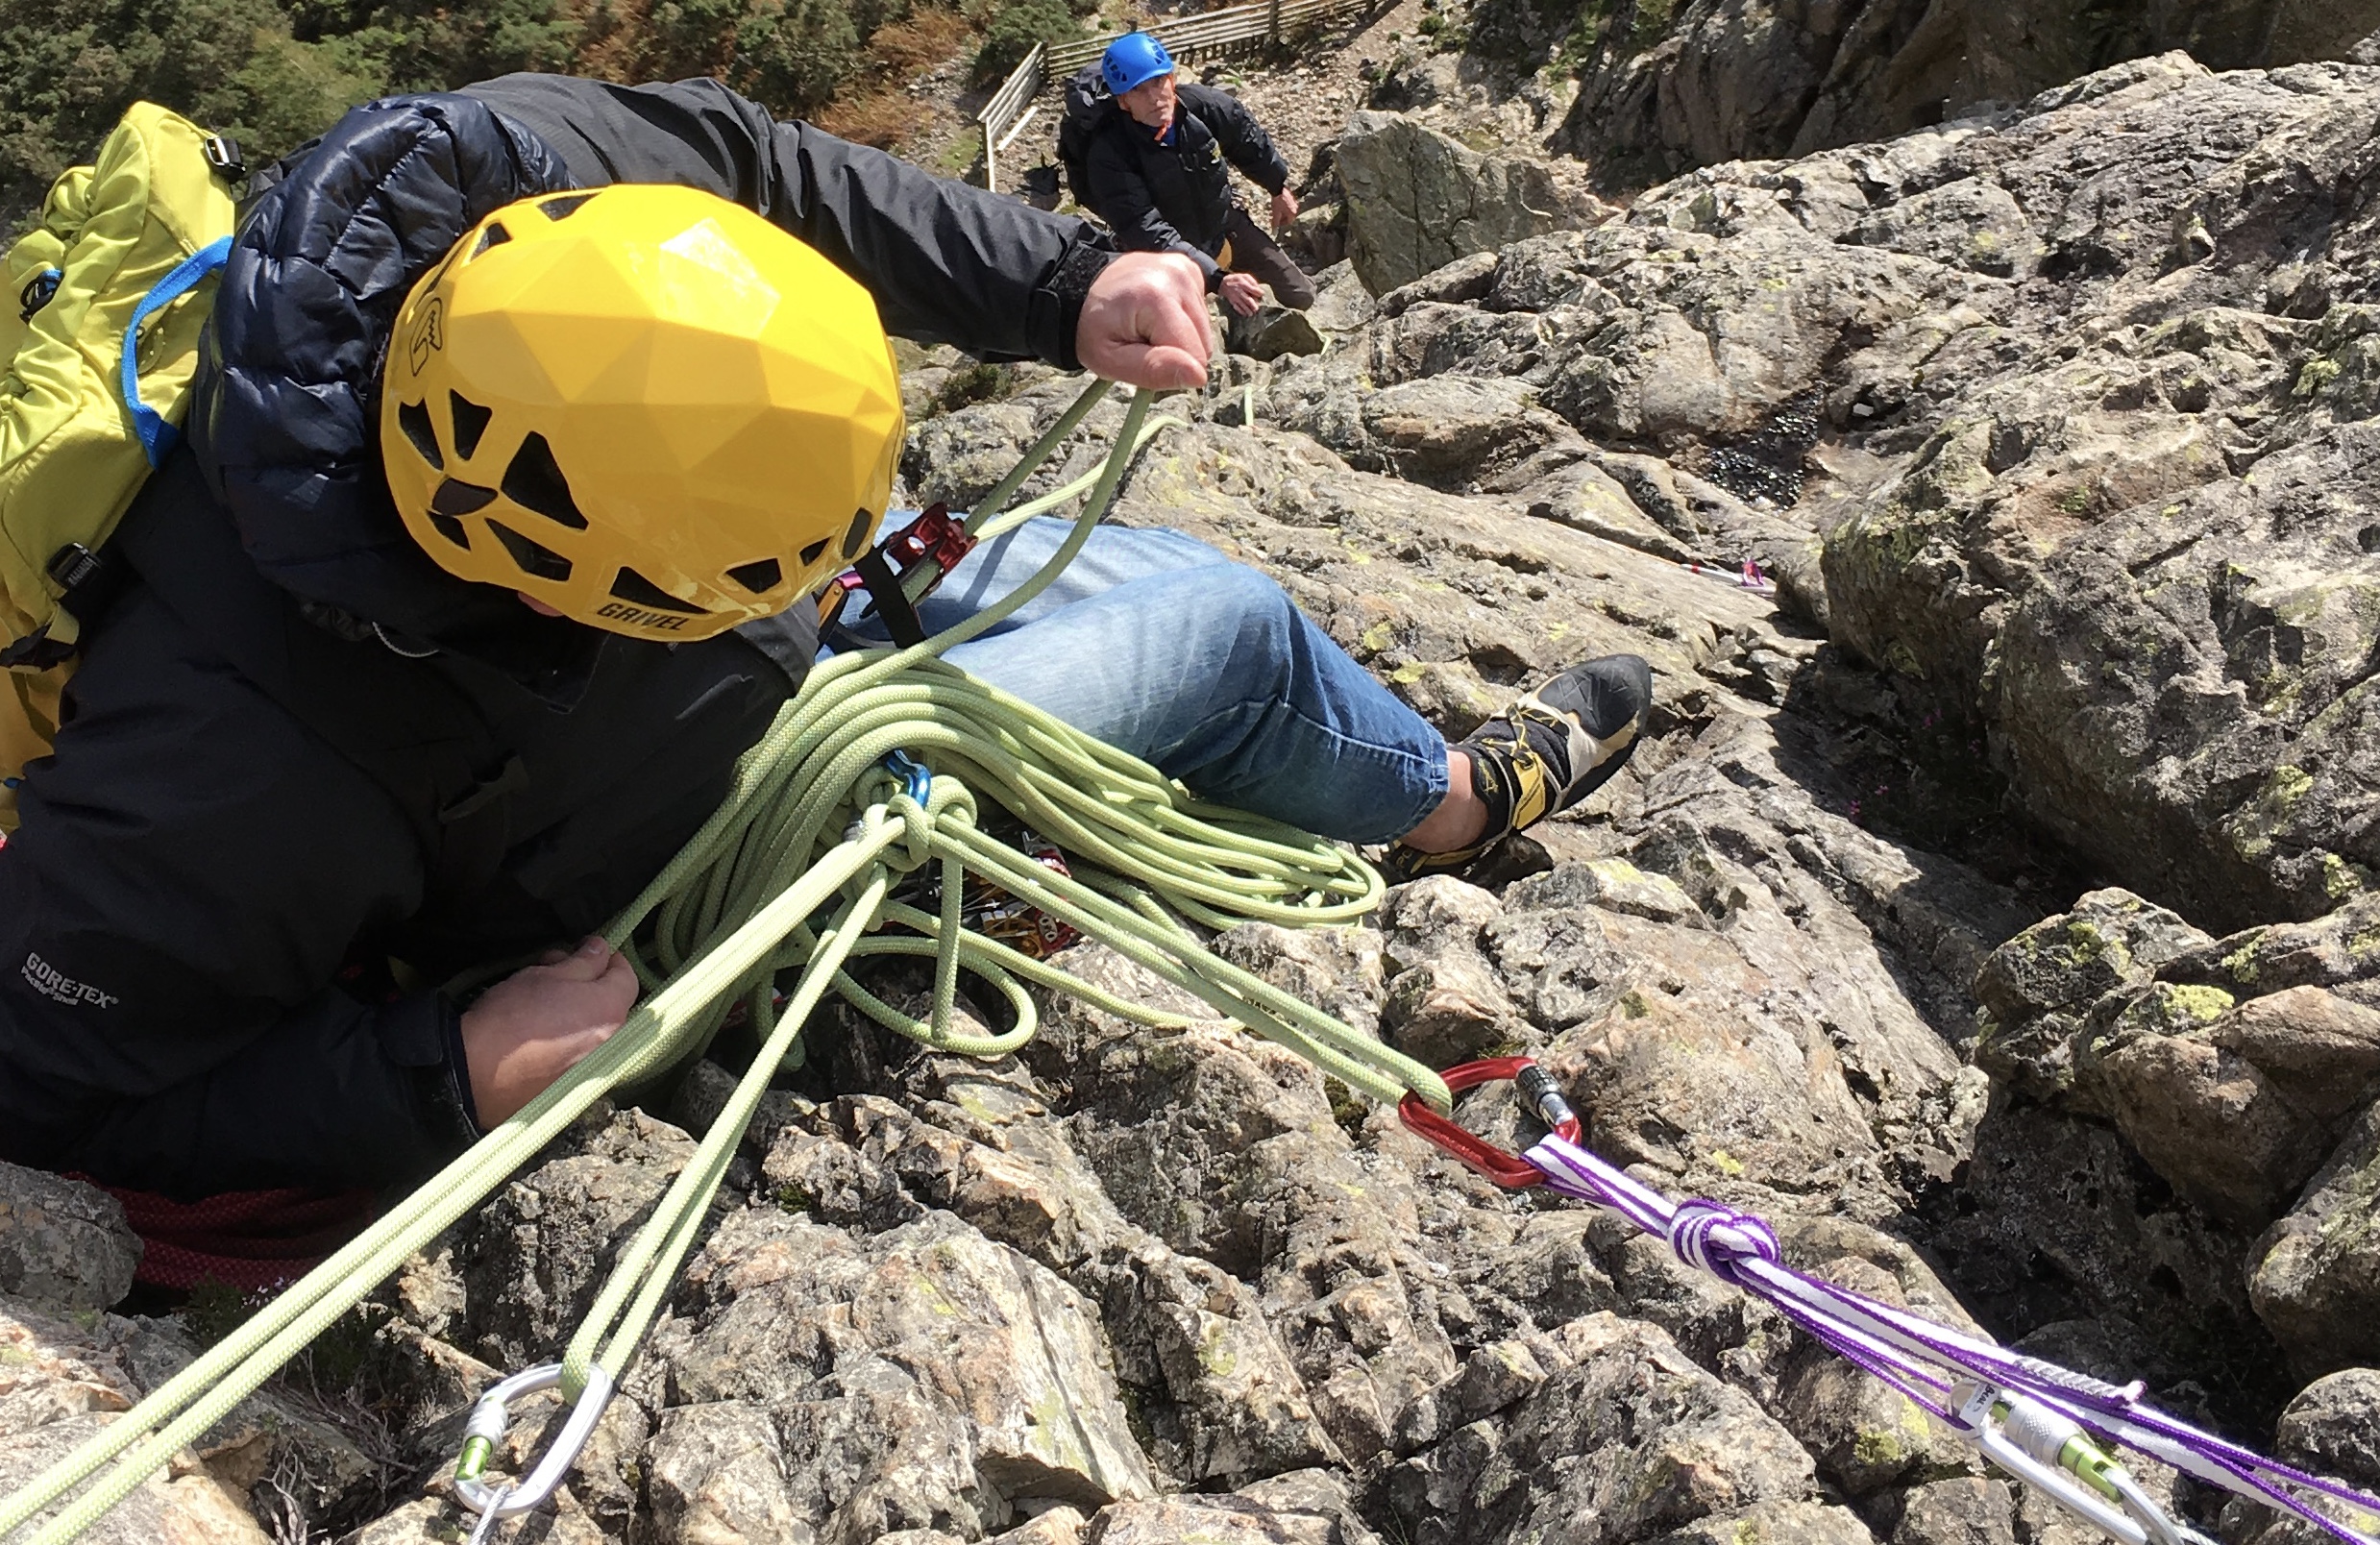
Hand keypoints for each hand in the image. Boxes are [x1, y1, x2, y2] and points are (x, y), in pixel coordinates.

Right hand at [460, 936, 637, 1125]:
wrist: (478, 1072)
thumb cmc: (514, 1014)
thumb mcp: (548, 974)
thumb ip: (584, 961)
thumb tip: (602, 950)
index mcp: (611, 1010)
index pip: (626, 975)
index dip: (606, 956)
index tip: (583, 947)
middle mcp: (610, 1039)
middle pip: (608, 999)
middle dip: (586, 978)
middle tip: (552, 966)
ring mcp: (591, 1062)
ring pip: (591, 1020)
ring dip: (573, 1002)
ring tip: (538, 992)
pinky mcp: (570, 1078)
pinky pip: (576, 1043)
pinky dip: (564, 1028)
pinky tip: (536, 1022)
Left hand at [1075, 251, 1213, 388]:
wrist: (1083, 289)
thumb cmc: (1093, 329)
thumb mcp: (1110, 360)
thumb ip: (1152, 370)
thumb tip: (1198, 377)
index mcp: (1157, 297)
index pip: (1194, 356)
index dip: (1169, 367)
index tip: (1141, 355)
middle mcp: (1179, 275)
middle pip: (1203, 345)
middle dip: (1176, 353)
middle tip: (1143, 342)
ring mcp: (1187, 269)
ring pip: (1205, 332)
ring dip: (1180, 338)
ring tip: (1148, 326)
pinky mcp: (1191, 270)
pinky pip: (1201, 314)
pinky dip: (1182, 322)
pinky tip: (1157, 314)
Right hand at [1219, 272, 1263, 316]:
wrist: (1222, 283)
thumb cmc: (1236, 279)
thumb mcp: (1244, 276)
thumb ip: (1252, 281)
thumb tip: (1258, 289)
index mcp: (1241, 283)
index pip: (1250, 288)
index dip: (1256, 291)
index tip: (1262, 294)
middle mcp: (1237, 290)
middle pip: (1245, 298)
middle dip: (1251, 304)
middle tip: (1256, 309)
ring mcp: (1234, 296)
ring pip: (1241, 304)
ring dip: (1246, 310)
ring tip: (1251, 314)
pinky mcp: (1231, 301)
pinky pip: (1236, 307)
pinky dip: (1240, 311)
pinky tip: (1245, 314)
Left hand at [1270, 188, 1298, 232]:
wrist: (1278, 189)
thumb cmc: (1277, 202)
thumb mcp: (1275, 214)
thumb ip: (1275, 223)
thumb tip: (1274, 232)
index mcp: (1293, 213)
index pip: (1289, 222)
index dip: (1282, 223)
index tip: (1276, 222)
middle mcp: (1295, 208)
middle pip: (1289, 216)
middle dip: (1281, 218)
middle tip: (1275, 217)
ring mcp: (1294, 202)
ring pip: (1288, 210)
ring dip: (1281, 212)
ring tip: (1275, 211)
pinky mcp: (1292, 197)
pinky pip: (1288, 204)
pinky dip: (1283, 207)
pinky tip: (1277, 205)